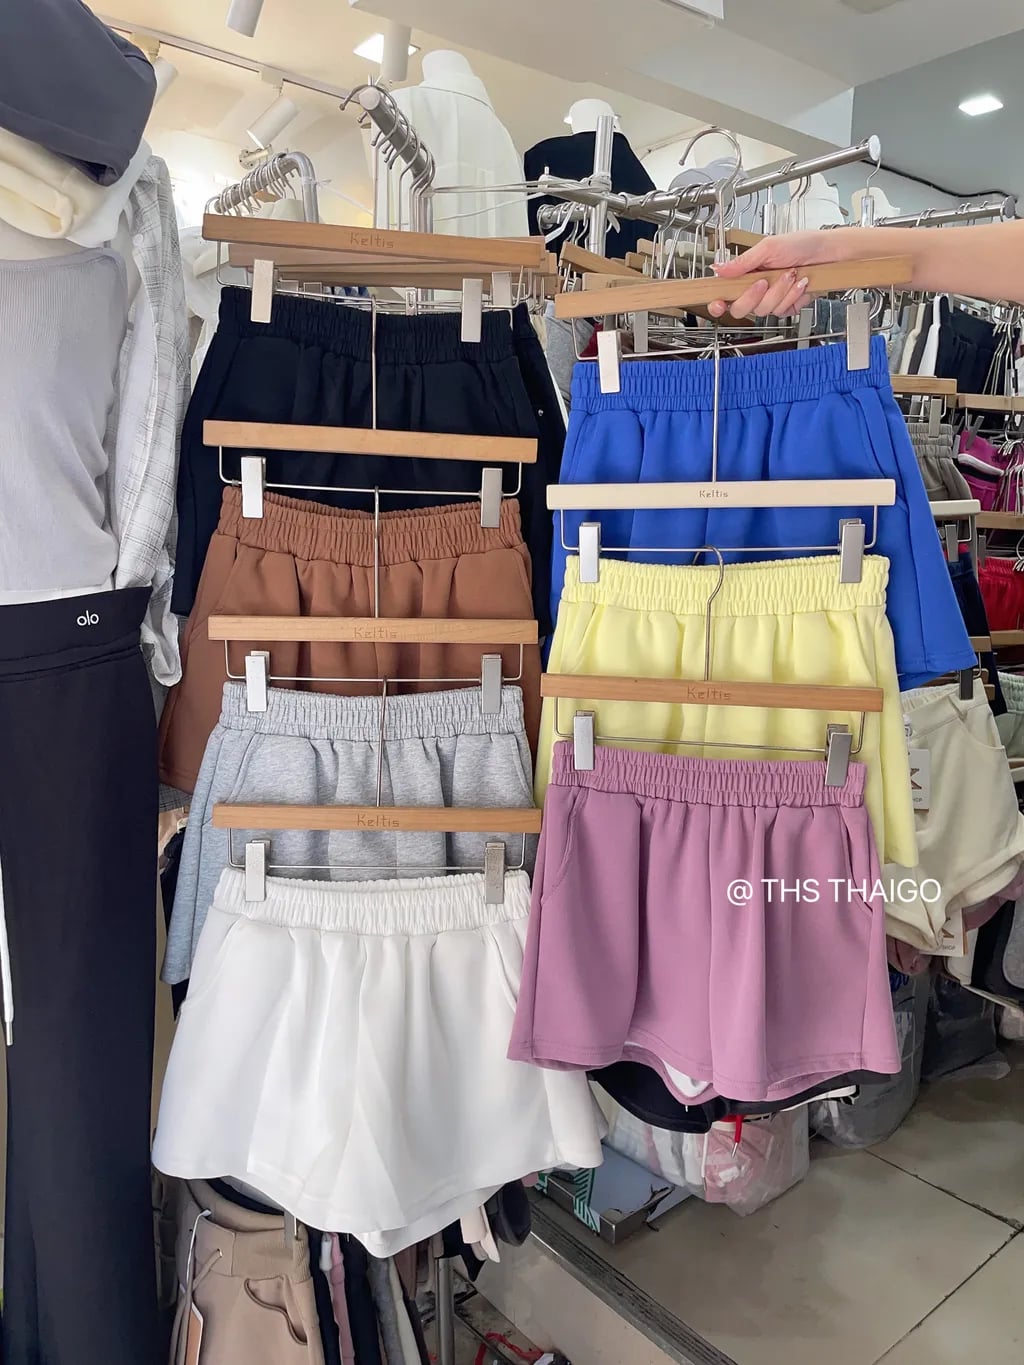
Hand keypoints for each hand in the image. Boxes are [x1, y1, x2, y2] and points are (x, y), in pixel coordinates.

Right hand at [708, 230, 853, 319]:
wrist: (829, 253)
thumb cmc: (802, 244)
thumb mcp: (768, 247)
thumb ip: (742, 262)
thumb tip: (718, 268)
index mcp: (747, 275)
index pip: (725, 295)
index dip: (718, 303)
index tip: (719, 303)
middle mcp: (757, 290)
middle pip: (741, 309)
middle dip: (754, 296)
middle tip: (765, 281)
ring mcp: (773, 300)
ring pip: (765, 310)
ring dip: (780, 291)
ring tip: (791, 274)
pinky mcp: (788, 307)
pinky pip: (783, 311)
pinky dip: (793, 296)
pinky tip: (800, 283)